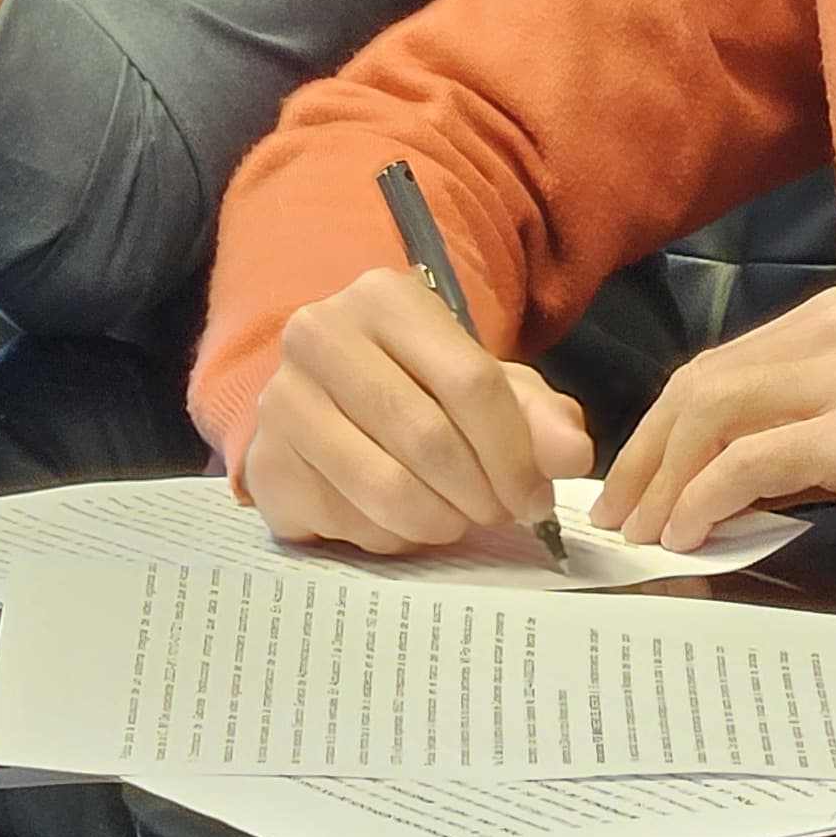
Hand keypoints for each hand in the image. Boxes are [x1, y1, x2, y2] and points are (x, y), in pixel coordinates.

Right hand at [243, 263, 593, 554]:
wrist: (329, 401)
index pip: (471, 383)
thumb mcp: (489, 384)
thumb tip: (571, 455)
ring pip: (385, 488)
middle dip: (480, 494)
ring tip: (457, 520)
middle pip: (427, 438)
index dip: (515, 453)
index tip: (536, 499)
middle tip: (499, 515)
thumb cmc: (420, 387)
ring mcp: (283, 400)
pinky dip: (391, 537)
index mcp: (384, 298)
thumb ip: (539, 415)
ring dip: (439, 522)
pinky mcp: (264, 464)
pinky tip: (402, 521)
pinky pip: (346, 523)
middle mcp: (320, 336)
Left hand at [601, 287, 835, 560]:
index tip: (632, 482)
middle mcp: (835, 330)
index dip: (661, 427)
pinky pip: (750, 462)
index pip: (717, 366)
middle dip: (645, 454)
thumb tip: (721, 482)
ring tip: (638, 534)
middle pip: (700, 384)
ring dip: (663, 480)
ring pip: (713, 414)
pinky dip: (704, 500)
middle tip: (612, 515)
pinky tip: (687, 536)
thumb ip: (803, 432)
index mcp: (834, 319)